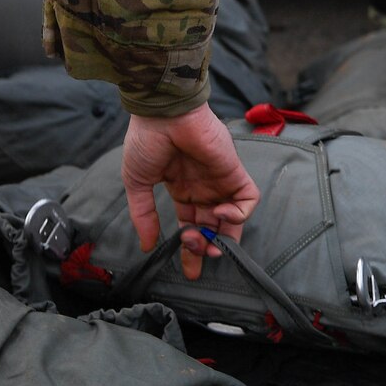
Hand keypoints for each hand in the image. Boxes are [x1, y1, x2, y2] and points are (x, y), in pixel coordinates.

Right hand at [120, 104, 260, 280]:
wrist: (162, 113)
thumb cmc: (146, 140)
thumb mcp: (137, 183)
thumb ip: (143, 215)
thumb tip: (147, 245)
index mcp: (181, 189)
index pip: (191, 225)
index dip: (192, 250)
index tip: (189, 272)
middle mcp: (202, 188)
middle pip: (214, 228)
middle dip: (208, 248)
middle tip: (198, 255)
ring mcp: (219, 181)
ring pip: (233, 219)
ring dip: (223, 236)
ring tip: (207, 240)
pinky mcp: (234, 171)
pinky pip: (248, 199)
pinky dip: (239, 213)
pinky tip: (220, 213)